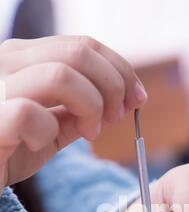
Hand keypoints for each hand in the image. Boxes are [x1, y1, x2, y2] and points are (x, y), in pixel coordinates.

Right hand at [0, 35, 146, 192]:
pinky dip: (46, 130)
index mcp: (25, 58)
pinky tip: (40, 143)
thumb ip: (79, 113)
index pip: (83, 45)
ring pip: (61, 75)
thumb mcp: (51, 129)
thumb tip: (120, 102)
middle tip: (117, 118)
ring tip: (90, 133)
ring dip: (90, 107)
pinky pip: (29, 114)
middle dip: (112, 86)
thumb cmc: (10, 150)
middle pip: (79, 53)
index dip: (119, 69)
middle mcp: (8, 62)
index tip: (137, 98)